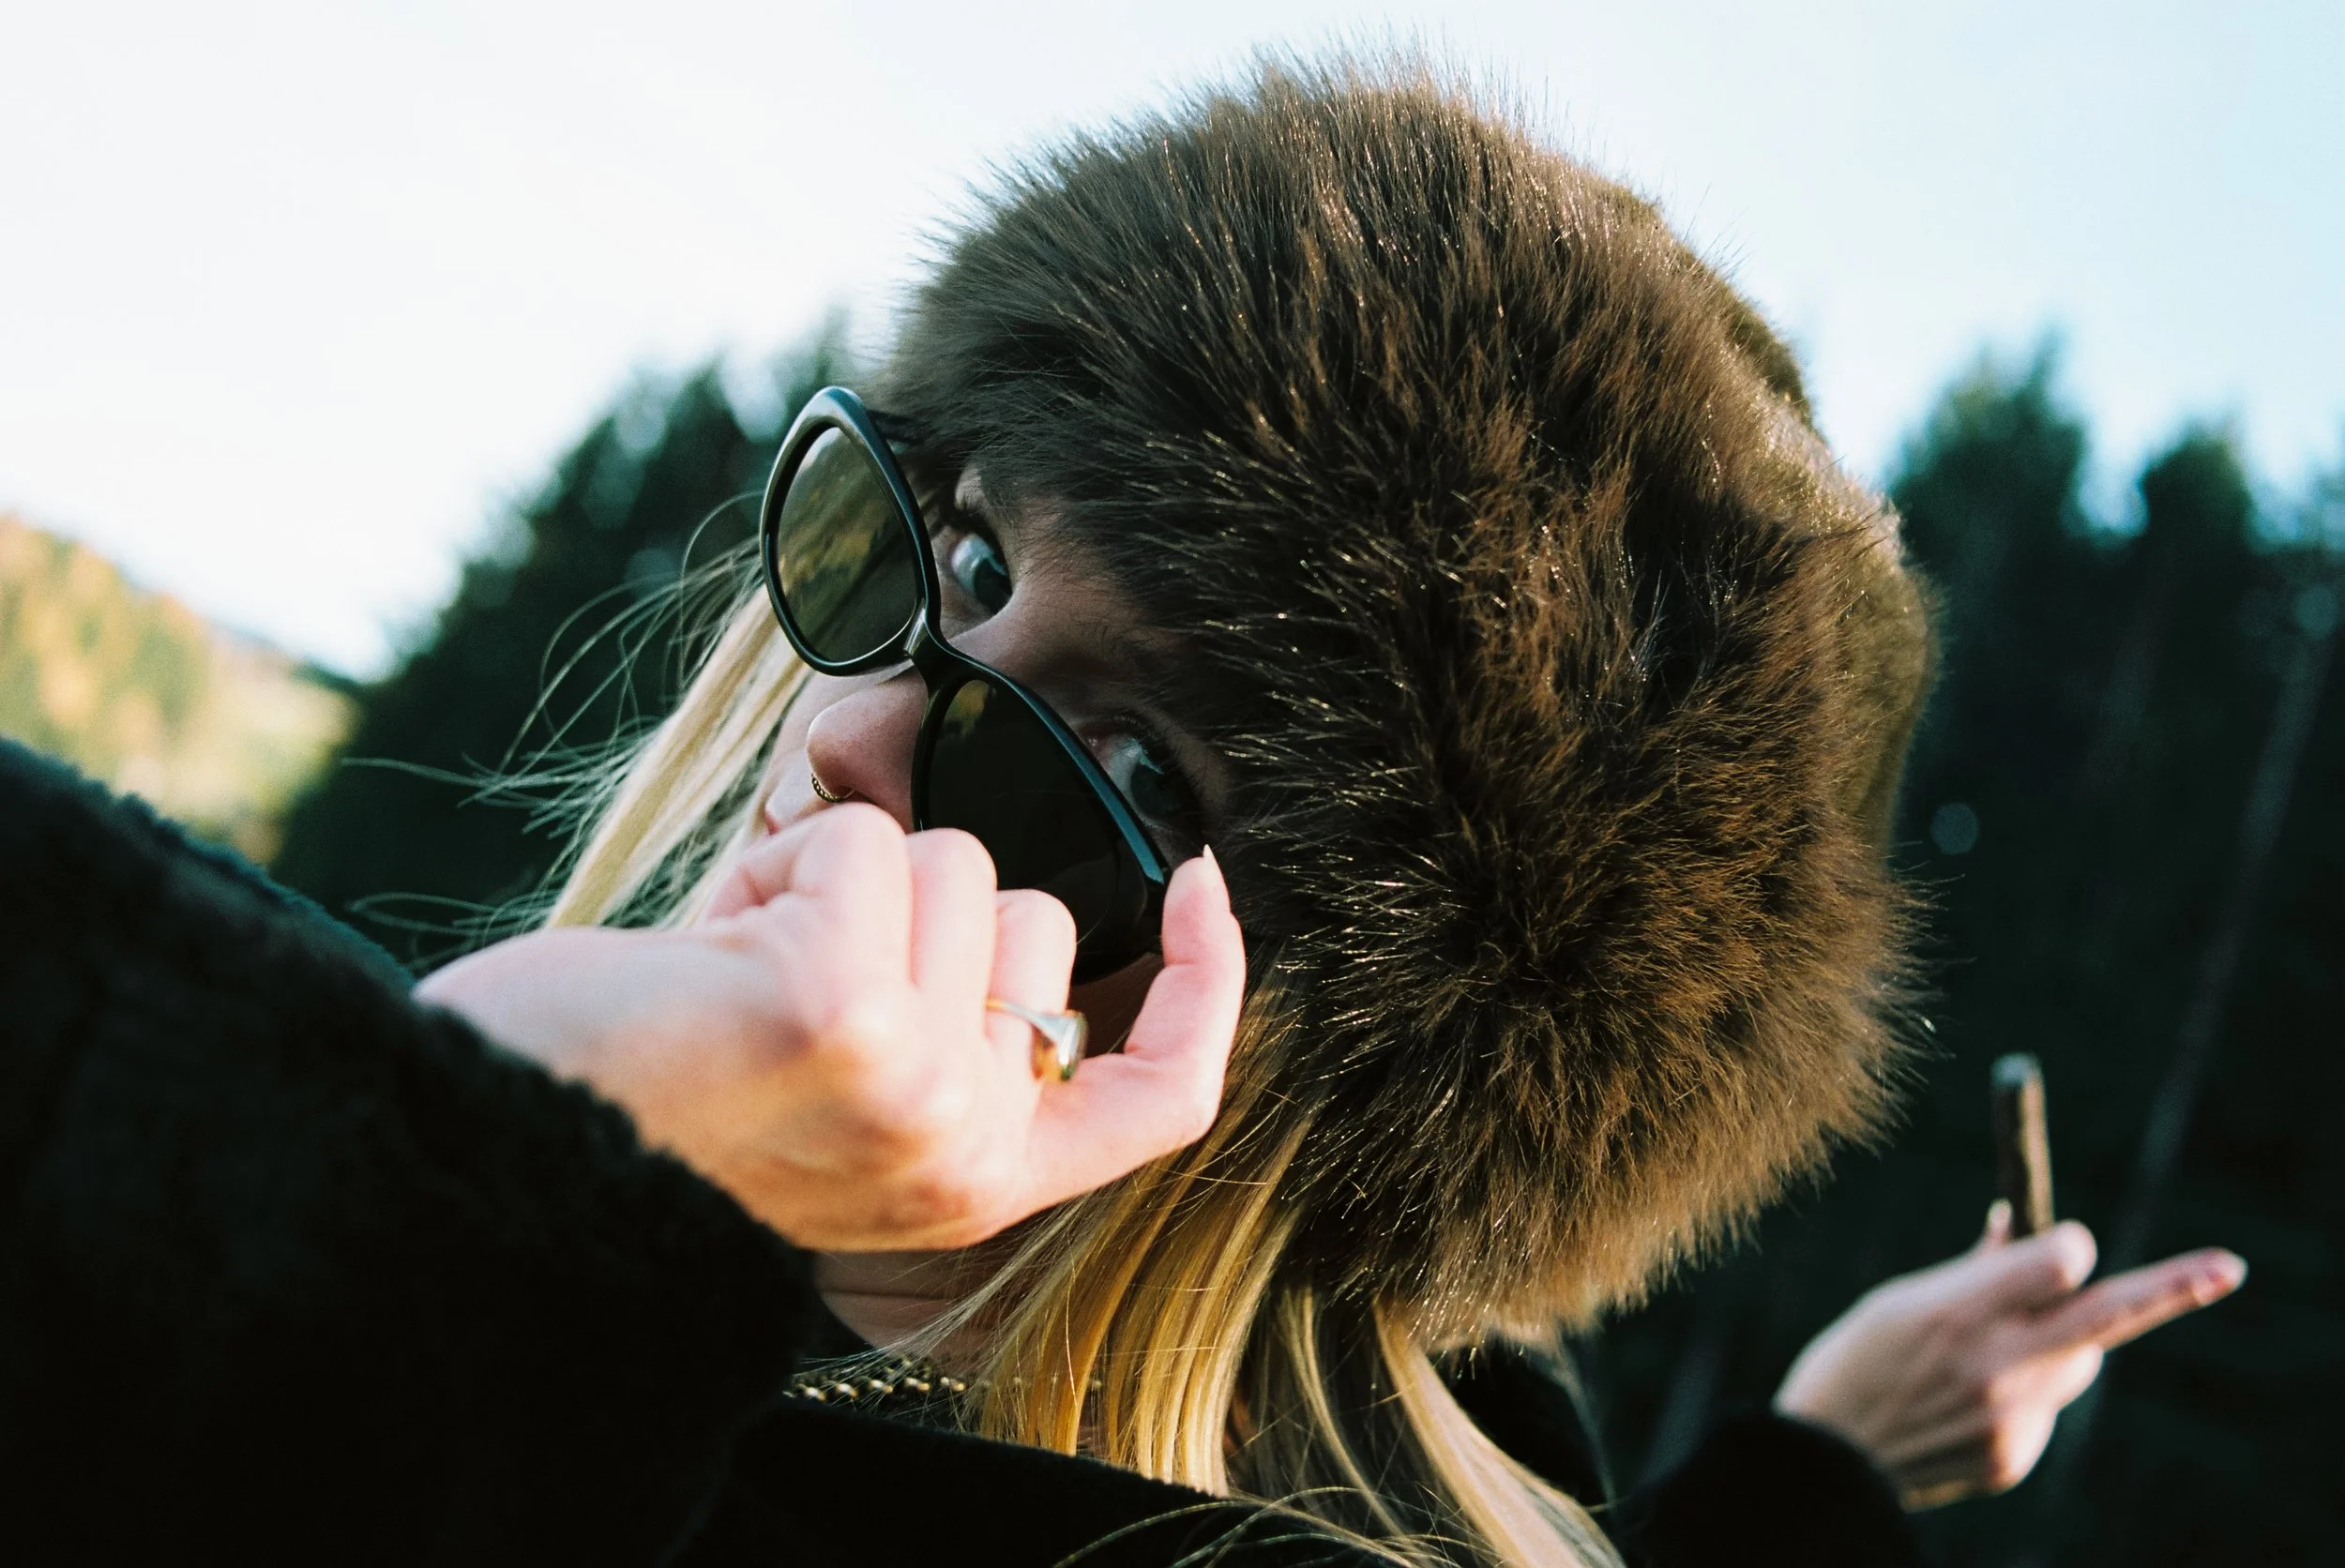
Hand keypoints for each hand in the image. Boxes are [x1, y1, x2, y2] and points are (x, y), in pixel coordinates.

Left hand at [416, 804, 1244, 1251]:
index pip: (1163, 1092)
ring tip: (736, 970)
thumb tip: (954, 809)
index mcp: (974, 1179)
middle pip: (1034, 917)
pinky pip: (858, 838)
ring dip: (835, 878)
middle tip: (791, 977)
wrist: (485, 1158)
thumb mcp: (840, 1085)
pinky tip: (705, 949)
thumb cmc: (639, 1110)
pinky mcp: (842, 1006)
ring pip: (951, 861)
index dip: (1208, 981)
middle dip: (918, 905)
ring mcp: (916, 1081)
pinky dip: (775, 860)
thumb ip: (939, 998)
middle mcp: (964, 1146)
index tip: (1198, 885)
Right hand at [1773, 1204, 2244, 1508]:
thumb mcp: (1898, 1302)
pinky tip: (1965, 1407)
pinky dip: (2022, 1395)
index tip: (2064, 1244)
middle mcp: (1995, 1364)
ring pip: (2077, 1363)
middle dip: (2175, 1289)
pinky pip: (2044, 1408)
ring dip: (2058, 1346)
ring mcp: (2012, 1416)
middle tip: (2229, 1267)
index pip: (2059, 1263)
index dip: (2068, 1246)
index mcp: (1958, 1311)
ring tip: (1981, 1360)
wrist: (1827, 1466)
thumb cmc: (1855, 1364)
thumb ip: (1974, 1274)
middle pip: (2106, 1314)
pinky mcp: (2016, 1456)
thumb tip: (2026, 1228)